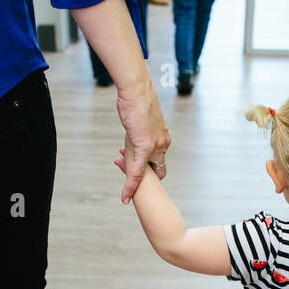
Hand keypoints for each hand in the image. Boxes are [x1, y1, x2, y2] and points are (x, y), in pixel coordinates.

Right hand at [115, 74, 169, 202]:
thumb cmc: (136, 99)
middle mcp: (163, 143)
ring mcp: (156, 146)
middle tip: (128, 175)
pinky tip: (125, 198)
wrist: (137, 90)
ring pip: (146, 172)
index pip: (159, 160)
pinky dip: (130, 187)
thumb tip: (136, 130)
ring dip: (134, 178)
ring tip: (123, 179)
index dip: (149, 168)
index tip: (141, 172)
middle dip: (145, 176)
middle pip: (155, 168)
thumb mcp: (141, 118)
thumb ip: (141, 130)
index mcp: (164, 137)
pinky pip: (137, 173)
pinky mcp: (145, 148)